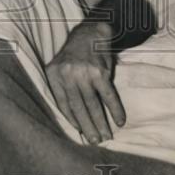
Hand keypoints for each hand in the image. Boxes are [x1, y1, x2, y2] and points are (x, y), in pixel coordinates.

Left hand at [46, 21, 124, 143]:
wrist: (90, 32)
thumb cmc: (74, 55)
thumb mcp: (60, 67)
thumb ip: (61, 88)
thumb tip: (71, 118)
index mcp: (54, 74)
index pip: (62, 104)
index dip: (72, 120)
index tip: (80, 133)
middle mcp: (68, 74)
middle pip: (78, 107)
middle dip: (87, 126)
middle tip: (94, 142)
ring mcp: (84, 73)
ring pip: (93, 104)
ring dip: (100, 122)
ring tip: (106, 136)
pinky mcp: (100, 72)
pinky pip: (109, 95)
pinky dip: (115, 109)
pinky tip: (120, 120)